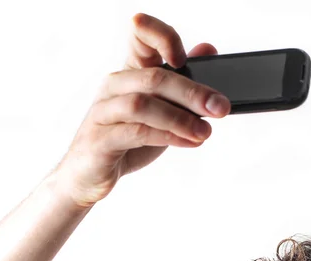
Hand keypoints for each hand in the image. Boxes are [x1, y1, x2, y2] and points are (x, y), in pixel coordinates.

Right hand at [51, 13, 229, 208]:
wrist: (90, 175)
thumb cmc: (126, 140)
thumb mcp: (160, 111)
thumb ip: (182, 85)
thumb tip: (208, 49)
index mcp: (129, 72)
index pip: (140, 36)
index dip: (161, 36)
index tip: (184, 58)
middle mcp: (113, 86)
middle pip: (155, 78)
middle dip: (192, 93)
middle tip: (220, 108)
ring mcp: (103, 112)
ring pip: (143, 104)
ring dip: (180, 119)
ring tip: (205, 132)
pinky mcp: (100, 140)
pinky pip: (136, 133)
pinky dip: (166, 137)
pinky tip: (188, 143)